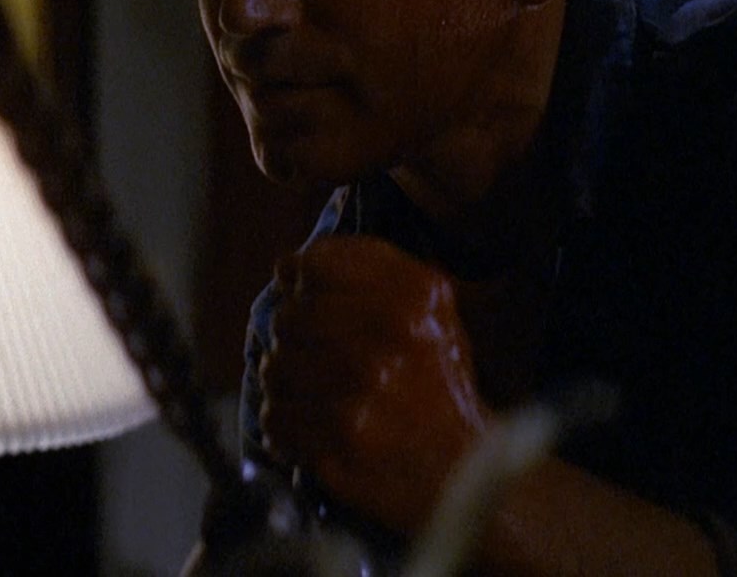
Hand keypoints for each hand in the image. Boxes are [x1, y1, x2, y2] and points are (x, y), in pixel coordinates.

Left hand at [260, 235, 490, 534]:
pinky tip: (313, 424)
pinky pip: (274, 417)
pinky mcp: (336, 446)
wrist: (462, 471)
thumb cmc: (439, 383)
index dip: (300, 278)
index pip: (314, 266)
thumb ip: (370, 270)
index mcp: (414, 297)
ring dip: (287, 381)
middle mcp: (388, 341)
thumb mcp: (432, 310)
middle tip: (316, 354)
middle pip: (286, 318)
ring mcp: (359, 396)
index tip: (301, 291)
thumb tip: (288, 266)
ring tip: (318, 393)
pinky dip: (286, 422)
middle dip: (294, 336)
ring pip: (274, 368)